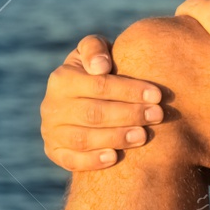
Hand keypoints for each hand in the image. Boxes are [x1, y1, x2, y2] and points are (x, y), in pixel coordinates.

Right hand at [41, 35, 162, 170]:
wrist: (80, 100)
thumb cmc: (96, 72)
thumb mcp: (93, 52)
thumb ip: (95, 48)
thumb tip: (100, 67)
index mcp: (62, 79)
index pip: (99, 85)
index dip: (129, 90)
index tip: (157, 95)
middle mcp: (52, 106)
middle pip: (94, 113)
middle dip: (129, 114)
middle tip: (158, 116)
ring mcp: (51, 131)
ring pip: (84, 138)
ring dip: (116, 138)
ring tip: (143, 136)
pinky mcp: (55, 152)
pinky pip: (71, 160)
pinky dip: (92, 160)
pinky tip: (115, 157)